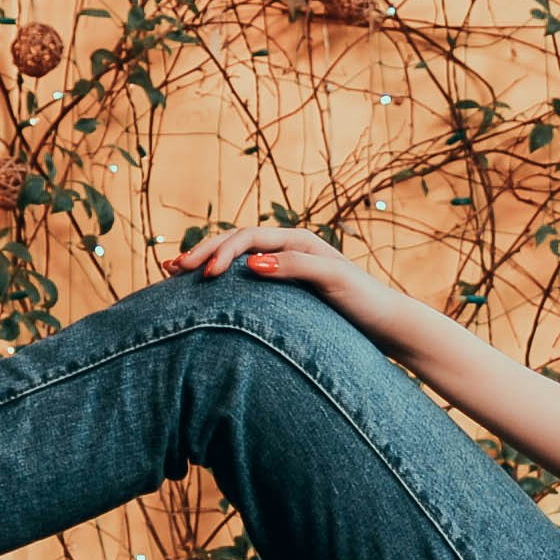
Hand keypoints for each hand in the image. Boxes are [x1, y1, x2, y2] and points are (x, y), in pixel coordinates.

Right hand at [162, 223, 401, 333]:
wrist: (386, 323)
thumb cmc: (363, 302)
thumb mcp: (332, 280)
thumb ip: (295, 266)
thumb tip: (251, 263)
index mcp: (297, 241)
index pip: (248, 237)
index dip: (222, 252)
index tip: (204, 276)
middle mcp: (288, 248)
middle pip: (236, 241)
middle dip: (204, 252)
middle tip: (172, 268)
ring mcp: (284, 266)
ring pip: (236, 257)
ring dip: (207, 261)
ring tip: (174, 271)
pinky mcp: (283, 287)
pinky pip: (244, 275)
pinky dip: (221, 277)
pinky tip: (202, 287)